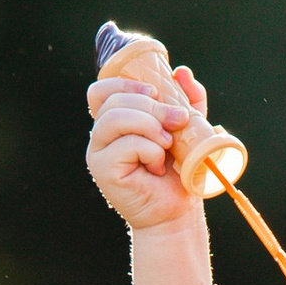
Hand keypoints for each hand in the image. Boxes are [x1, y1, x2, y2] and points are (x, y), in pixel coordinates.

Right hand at [86, 60, 212, 233]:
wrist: (177, 212)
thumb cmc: (178, 173)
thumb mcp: (187, 129)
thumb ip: (186, 100)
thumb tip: (182, 72)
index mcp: (115, 123)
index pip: (101, 90)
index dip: (125, 84)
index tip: (155, 92)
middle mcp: (101, 136)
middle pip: (114, 101)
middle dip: (151, 106)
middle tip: (177, 121)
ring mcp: (97, 153)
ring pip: (116, 118)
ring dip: (150, 126)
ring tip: (167, 145)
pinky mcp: (102, 170)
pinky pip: (126, 144)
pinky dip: (150, 150)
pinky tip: (157, 166)